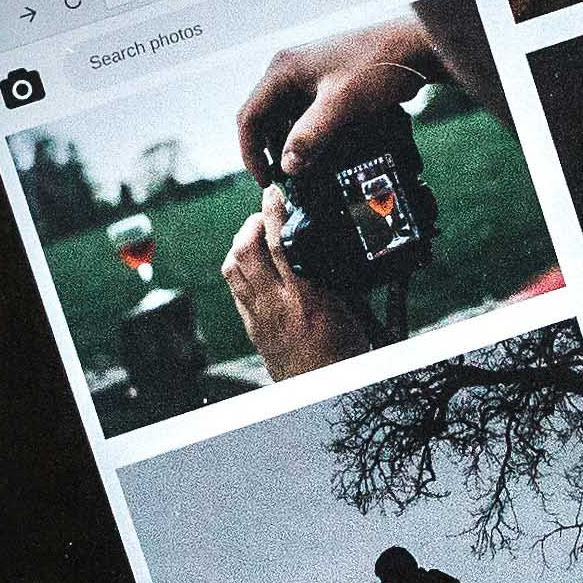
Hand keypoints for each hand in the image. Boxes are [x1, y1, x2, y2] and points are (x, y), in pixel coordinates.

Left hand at [216, 193, 371, 374]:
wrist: (324, 390)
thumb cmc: (343, 354)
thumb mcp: (350, 308)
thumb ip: (334, 276)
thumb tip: (325, 243)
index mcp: (306, 298)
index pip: (279, 243)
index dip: (273, 211)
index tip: (274, 192)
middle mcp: (276, 305)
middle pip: (245, 250)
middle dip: (251, 222)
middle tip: (265, 213)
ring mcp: (259, 316)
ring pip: (232, 266)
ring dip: (240, 243)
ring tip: (255, 234)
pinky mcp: (252, 326)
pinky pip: (234, 288)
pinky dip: (239, 267)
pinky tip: (252, 263)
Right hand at [232, 14, 444, 181]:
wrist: (416, 46)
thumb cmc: (378, 67)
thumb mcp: (341, 105)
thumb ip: (311, 136)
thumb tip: (288, 166)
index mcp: (284, 69)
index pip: (249, 115)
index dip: (251, 152)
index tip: (266, 180)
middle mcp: (290, 69)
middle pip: (265, 116)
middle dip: (272, 150)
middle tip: (286, 180)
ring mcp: (309, 74)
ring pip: (286, 116)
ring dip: (292, 143)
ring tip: (306, 170)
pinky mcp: (327, 82)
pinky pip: (307, 113)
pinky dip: (310, 134)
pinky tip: (324, 152)